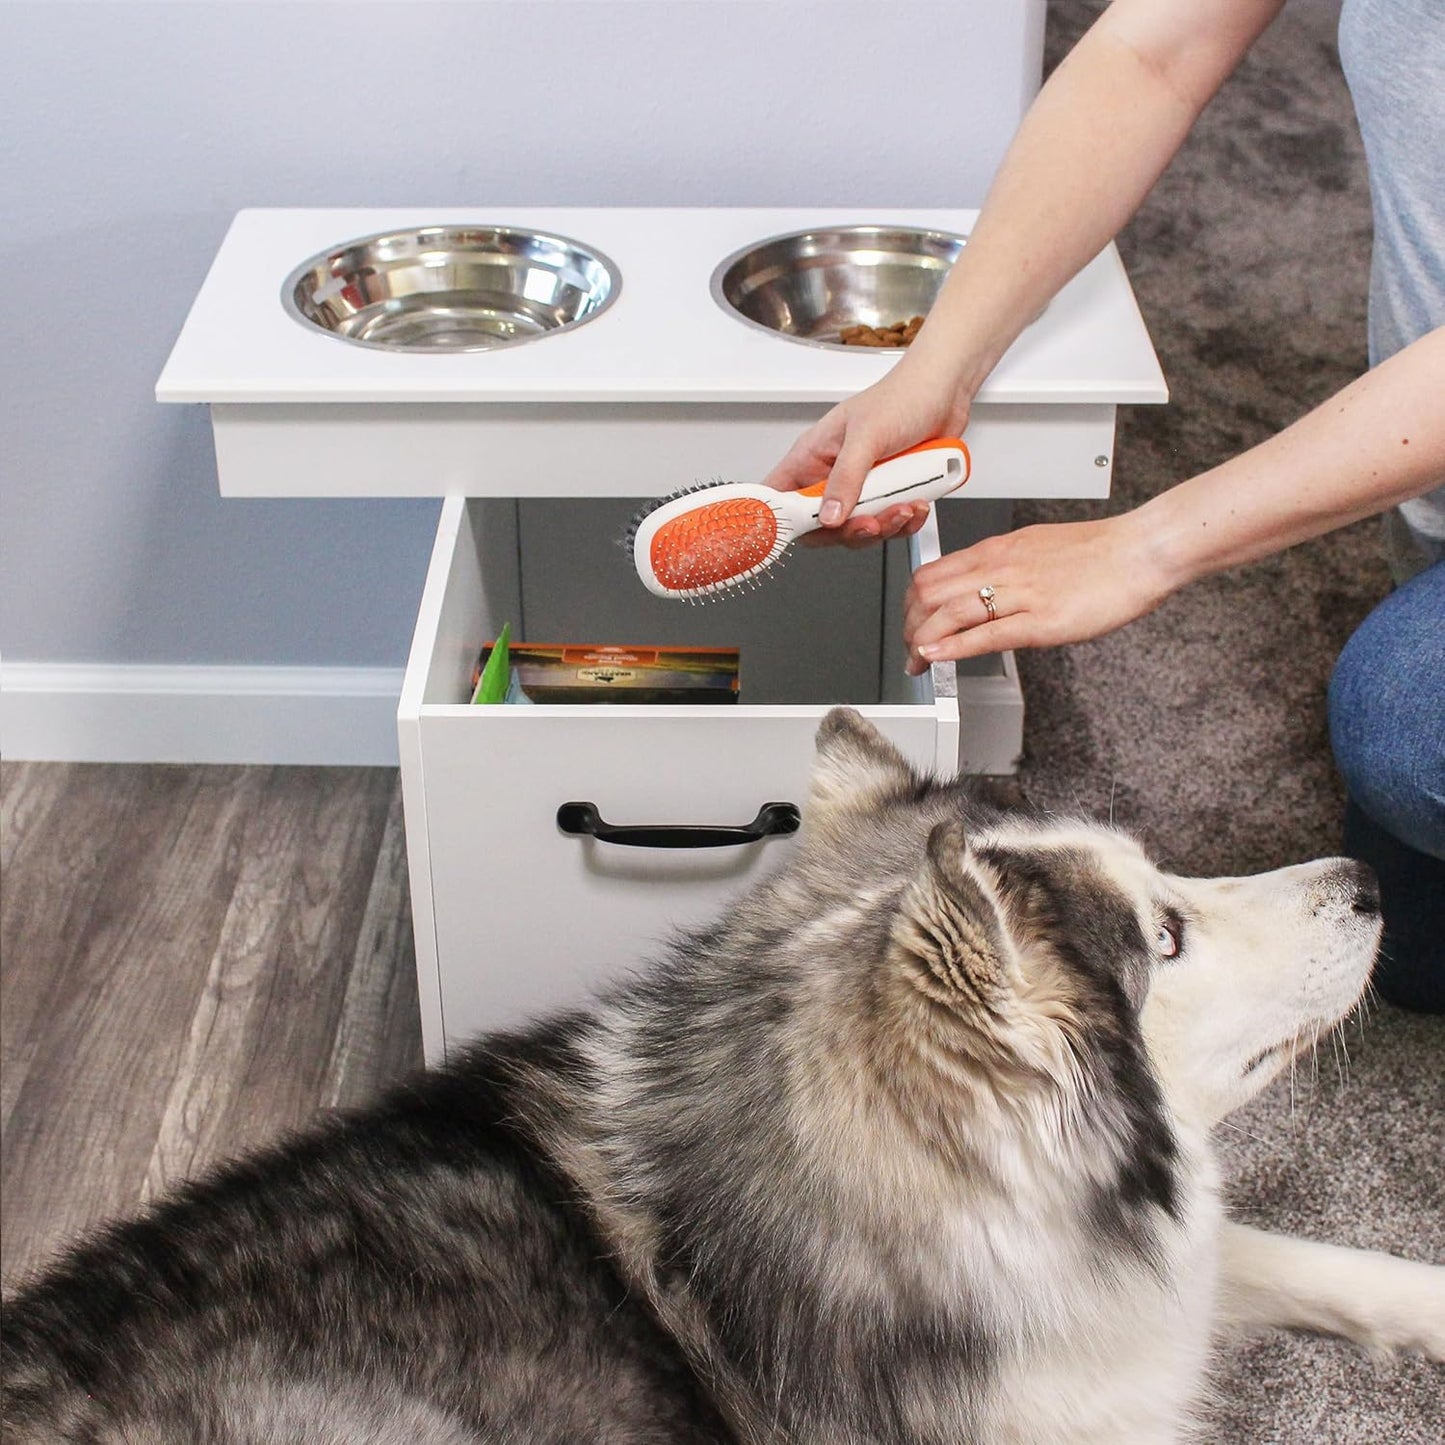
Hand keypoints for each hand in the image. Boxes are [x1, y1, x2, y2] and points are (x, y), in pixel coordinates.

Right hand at [762, 359, 971, 547]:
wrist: (947, 391)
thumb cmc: (903, 396)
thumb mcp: (868, 436)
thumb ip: (846, 477)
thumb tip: (828, 515)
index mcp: (814, 455)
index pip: (779, 495)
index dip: (780, 519)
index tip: (799, 530)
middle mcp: (834, 474)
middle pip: (821, 525)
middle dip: (848, 530)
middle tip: (870, 523)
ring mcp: (861, 487)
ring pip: (858, 529)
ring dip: (884, 526)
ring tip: (904, 507)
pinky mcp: (888, 494)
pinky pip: (888, 524)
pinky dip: (905, 522)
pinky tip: (916, 504)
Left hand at [903, 512, 1173, 671]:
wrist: (1141, 551)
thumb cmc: (1099, 553)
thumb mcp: (1036, 549)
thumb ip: (1004, 569)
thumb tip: (980, 587)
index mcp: (998, 550)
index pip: (932, 574)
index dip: (911, 603)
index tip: (909, 623)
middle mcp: (1001, 568)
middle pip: (929, 593)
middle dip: (909, 625)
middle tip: (908, 648)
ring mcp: (1019, 593)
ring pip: (949, 612)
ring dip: (923, 641)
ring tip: (916, 660)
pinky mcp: (1040, 620)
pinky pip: (985, 633)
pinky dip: (953, 647)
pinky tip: (936, 656)